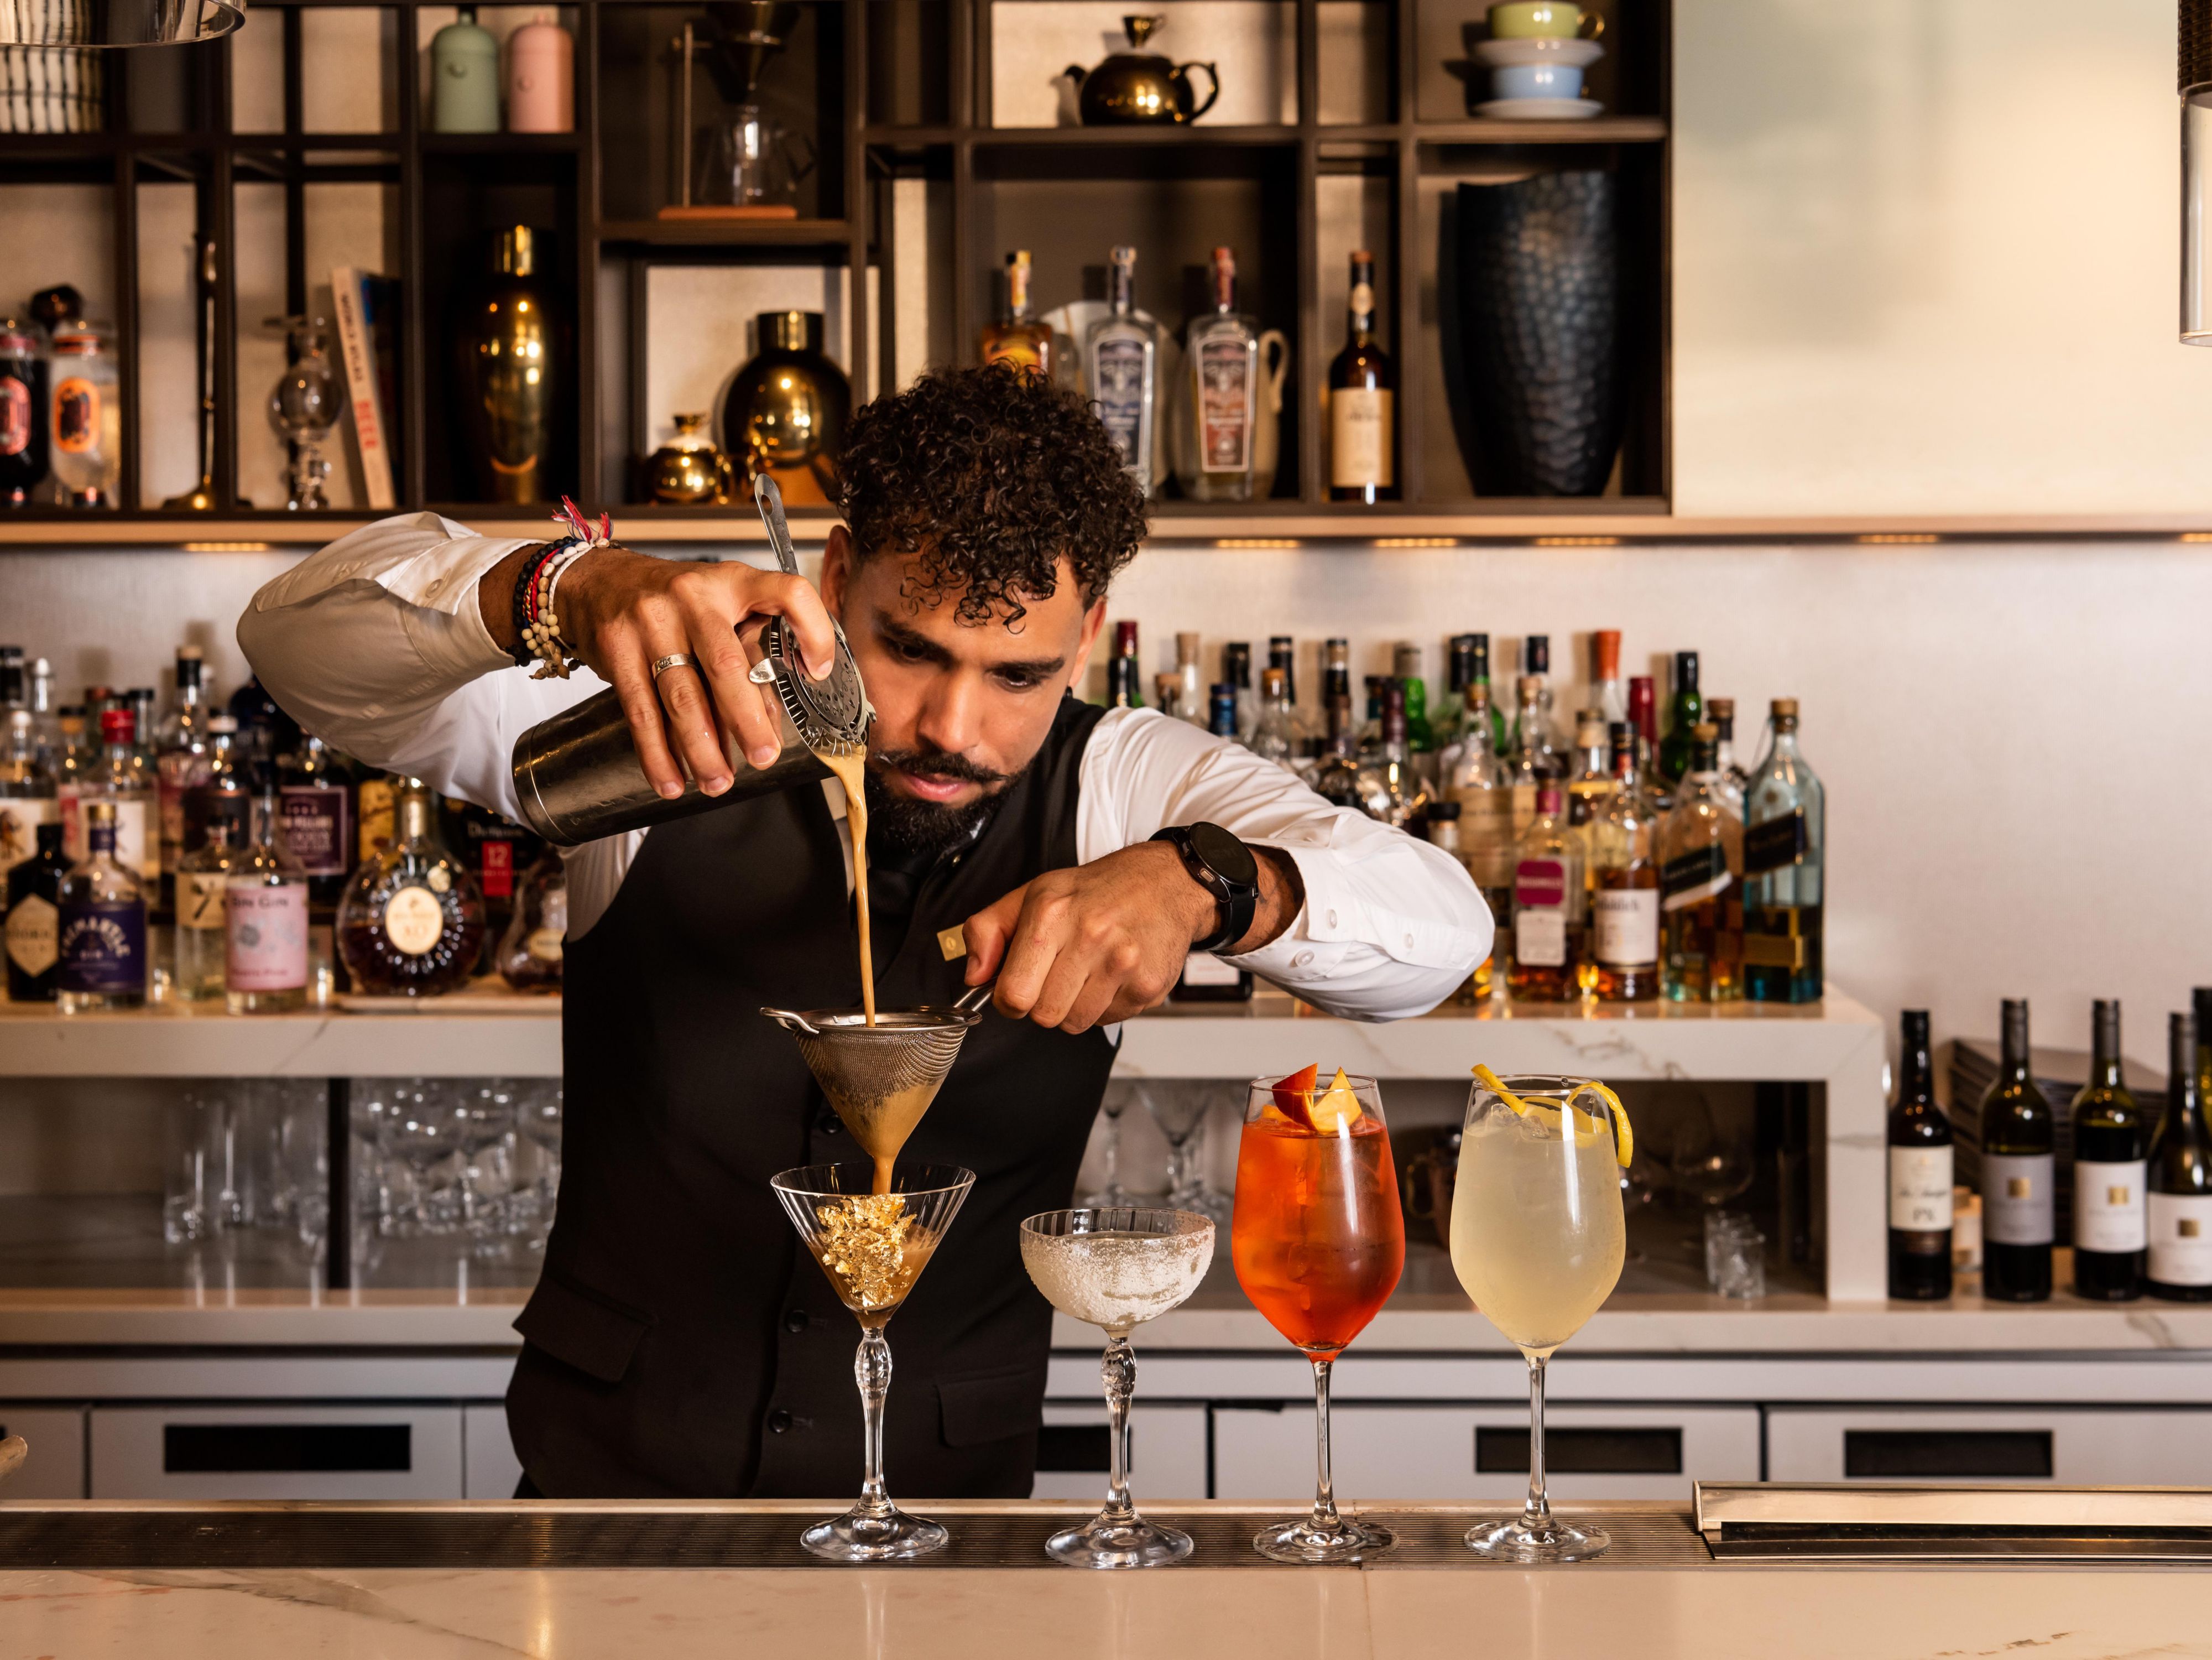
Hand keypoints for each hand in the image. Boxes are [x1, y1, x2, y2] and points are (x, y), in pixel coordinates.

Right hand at [487, 544, 839, 799]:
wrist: (597, 580)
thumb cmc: (673, 603)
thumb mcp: (718, 605)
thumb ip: (748, 650)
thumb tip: (771, 719)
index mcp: (732, 582)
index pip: (787, 592)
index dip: (812, 630)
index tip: (818, 671)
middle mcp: (693, 597)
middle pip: (726, 664)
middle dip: (747, 719)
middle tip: (764, 756)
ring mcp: (651, 621)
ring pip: (682, 695)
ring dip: (702, 748)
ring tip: (718, 782)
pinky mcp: (617, 648)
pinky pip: (641, 711)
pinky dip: (657, 753)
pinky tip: (671, 780)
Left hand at [960, 843, 1214, 1032]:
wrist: (1165, 882)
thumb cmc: (1096, 890)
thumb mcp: (1032, 894)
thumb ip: (988, 930)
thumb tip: (974, 976)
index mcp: (1051, 913)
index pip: (1013, 993)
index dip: (1009, 998)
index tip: (1019, 986)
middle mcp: (1089, 935)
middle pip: (1044, 1015)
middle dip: (1044, 1002)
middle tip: (1058, 975)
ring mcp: (1122, 962)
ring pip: (1075, 1023)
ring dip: (1075, 1006)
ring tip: (1087, 972)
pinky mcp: (1148, 983)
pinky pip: (1108, 1020)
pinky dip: (1105, 1005)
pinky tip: (1111, 976)